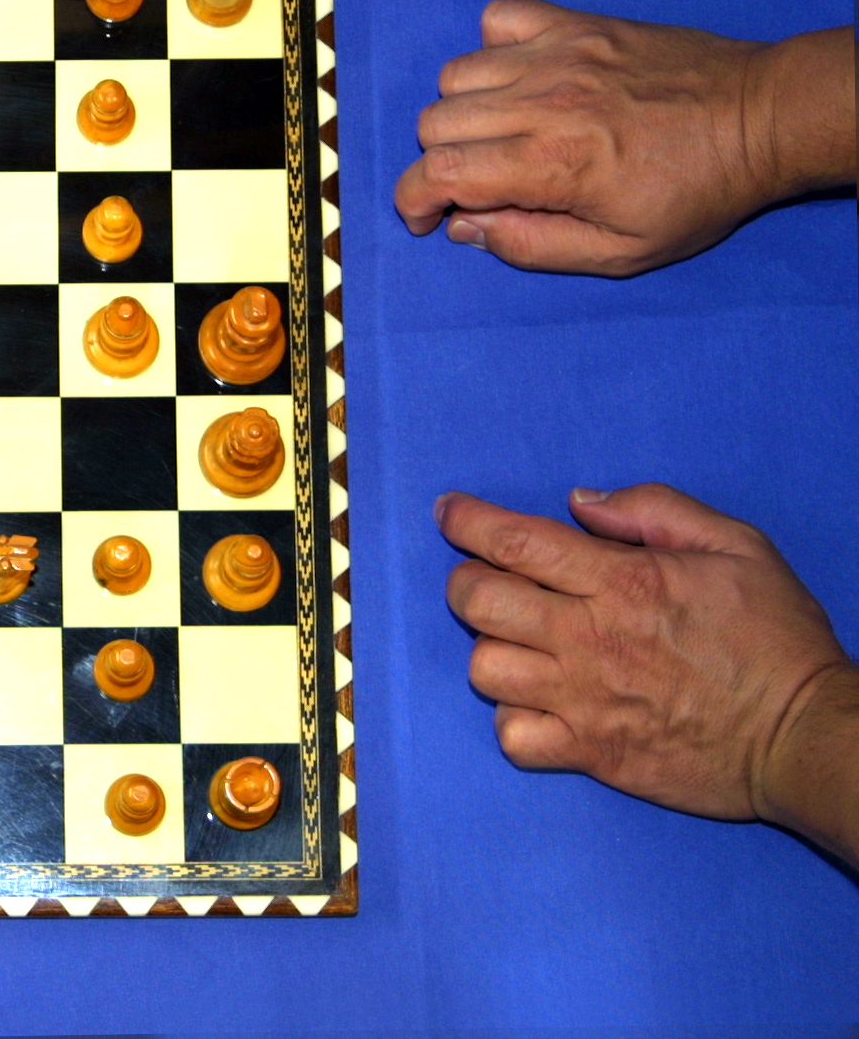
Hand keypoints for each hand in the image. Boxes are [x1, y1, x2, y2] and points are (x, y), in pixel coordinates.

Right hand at [393, 0, 854, 275]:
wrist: (760, 119)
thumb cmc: (697, 191)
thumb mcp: (621, 253)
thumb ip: (533, 246)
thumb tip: (467, 228)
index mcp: (550, 164)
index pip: (437, 173)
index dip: (412, 202)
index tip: (429, 218)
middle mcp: (542, 101)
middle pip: (435, 125)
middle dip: (440, 164)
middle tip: (479, 183)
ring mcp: (557, 54)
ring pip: (455, 77)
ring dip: (462, 113)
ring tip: (499, 133)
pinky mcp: (576, 24)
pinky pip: (498, 18)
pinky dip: (492, 49)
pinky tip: (518, 79)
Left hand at [439, 485, 853, 826]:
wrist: (805, 737)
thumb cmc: (777, 640)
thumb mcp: (736, 546)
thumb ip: (654, 510)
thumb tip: (581, 501)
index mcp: (623, 582)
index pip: (516, 541)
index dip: (468, 521)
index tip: (449, 512)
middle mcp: (589, 640)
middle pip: (477, 600)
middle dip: (467, 580)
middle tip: (489, 580)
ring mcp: (584, 702)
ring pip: (484, 667)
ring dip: (491, 648)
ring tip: (522, 644)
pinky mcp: (591, 754)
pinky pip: (512, 736)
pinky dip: (512, 719)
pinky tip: (538, 702)